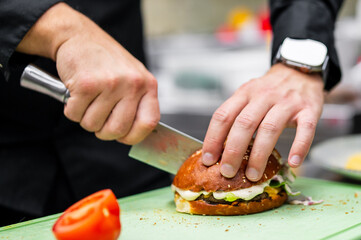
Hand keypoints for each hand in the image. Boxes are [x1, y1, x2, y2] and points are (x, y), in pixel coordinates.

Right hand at [16, 3, 158, 143]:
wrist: (80, 36)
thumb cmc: (106, 62)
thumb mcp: (132, 78)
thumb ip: (136, 103)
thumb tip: (131, 135)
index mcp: (147, 85)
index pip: (149, 123)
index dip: (133, 136)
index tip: (122, 136)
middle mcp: (132, 84)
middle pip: (117, 130)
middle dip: (102, 131)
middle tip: (98, 118)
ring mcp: (110, 84)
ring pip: (93, 124)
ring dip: (85, 117)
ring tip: (87, 99)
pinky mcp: (86, 84)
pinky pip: (75, 114)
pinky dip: (71, 109)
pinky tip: (76, 93)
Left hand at [201, 63, 324, 180]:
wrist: (299, 71)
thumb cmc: (269, 91)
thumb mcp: (247, 95)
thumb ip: (235, 116)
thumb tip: (217, 149)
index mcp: (244, 93)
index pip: (223, 116)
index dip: (213, 138)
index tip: (208, 160)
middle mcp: (263, 96)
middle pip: (244, 124)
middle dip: (233, 150)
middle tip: (228, 171)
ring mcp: (287, 102)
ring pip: (270, 129)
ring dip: (260, 155)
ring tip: (253, 175)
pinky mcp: (309, 109)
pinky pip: (305, 129)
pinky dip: (300, 147)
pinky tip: (292, 163)